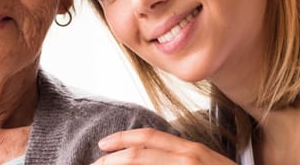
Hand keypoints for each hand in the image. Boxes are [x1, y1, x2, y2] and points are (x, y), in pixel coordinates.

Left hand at [92, 128, 234, 164]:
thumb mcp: (204, 164)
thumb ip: (179, 160)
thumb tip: (151, 159)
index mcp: (191, 151)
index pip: (150, 138)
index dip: (123, 140)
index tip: (103, 145)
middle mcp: (190, 158)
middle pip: (140, 154)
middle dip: (112, 161)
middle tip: (95, 164)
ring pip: (146, 164)